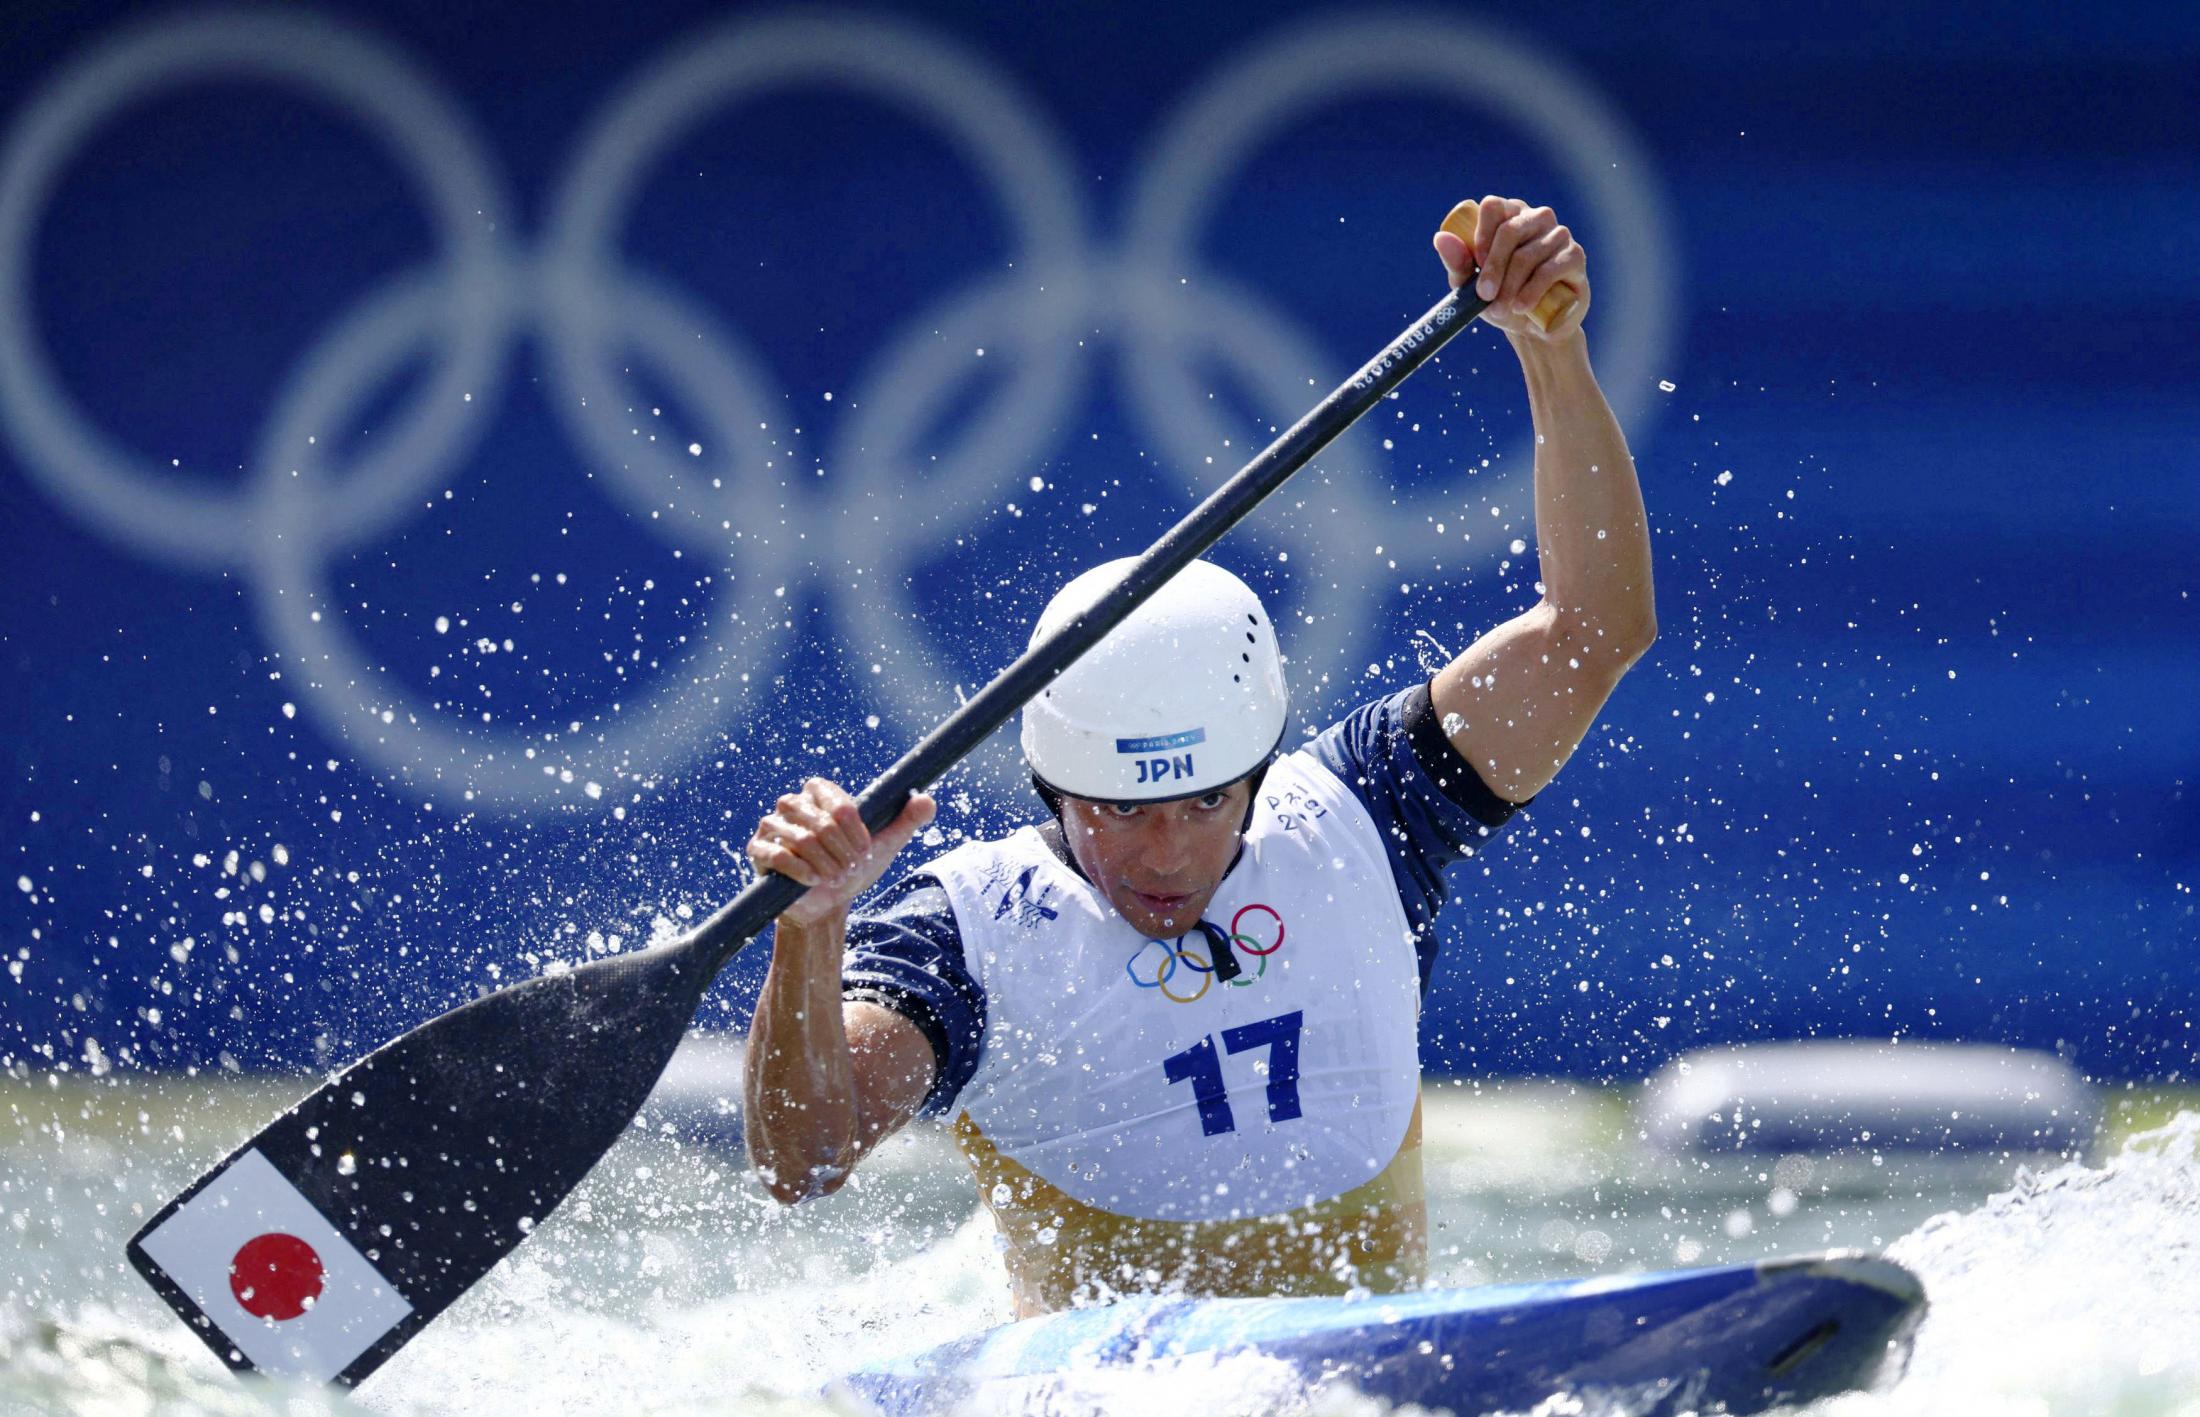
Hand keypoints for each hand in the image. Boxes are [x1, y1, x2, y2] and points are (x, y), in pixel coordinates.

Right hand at [747, 779, 936, 929]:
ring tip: (835, 878)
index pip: (840, 804)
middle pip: (821, 822)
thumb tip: (927, 800)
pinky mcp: (758, 850)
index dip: (857, 832)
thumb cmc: (853, 867)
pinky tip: (813, 881)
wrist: (828, 903)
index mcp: (820, 794)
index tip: (866, 850)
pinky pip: (776, 854)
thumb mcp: (885, 844)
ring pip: (802, 839)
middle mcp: (793, 804)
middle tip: (850, 869)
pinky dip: (800, 870)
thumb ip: (906, 819)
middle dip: (843, 852)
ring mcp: (772, 826)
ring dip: (826, 864)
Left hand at [1432, 196, 1588, 340]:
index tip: (1475, 264)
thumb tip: (1441, 237)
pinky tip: (1521, 307)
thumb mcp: (1472, 285)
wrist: (1533, 327)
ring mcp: (1558, 235)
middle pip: (1509, 231)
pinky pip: (1551, 269)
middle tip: (1483, 296)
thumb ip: (1457, 263)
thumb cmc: (1500, 298)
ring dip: (1509, 286)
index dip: (1481, 234)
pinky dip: (1532, 291)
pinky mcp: (1575, 256)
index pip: (1493, 206)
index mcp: (1509, 215)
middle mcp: (1536, 218)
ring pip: (1527, 255)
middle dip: (1493, 267)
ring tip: (1499, 310)